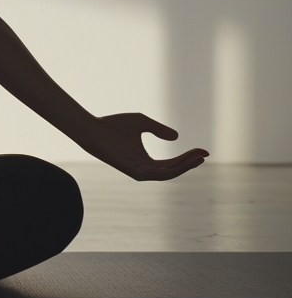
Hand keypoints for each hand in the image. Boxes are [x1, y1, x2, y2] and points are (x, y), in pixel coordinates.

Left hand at [89, 113, 208, 180]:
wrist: (93, 129)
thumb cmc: (113, 125)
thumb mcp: (142, 123)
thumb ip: (158, 129)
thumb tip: (176, 137)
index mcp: (146, 162)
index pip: (172, 163)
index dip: (188, 158)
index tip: (203, 151)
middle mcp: (144, 170)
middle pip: (173, 170)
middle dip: (190, 162)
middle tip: (204, 153)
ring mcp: (139, 172)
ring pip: (168, 174)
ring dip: (185, 166)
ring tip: (198, 156)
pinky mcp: (135, 172)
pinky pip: (159, 174)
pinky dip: (174, 168)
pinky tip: (184, 160)